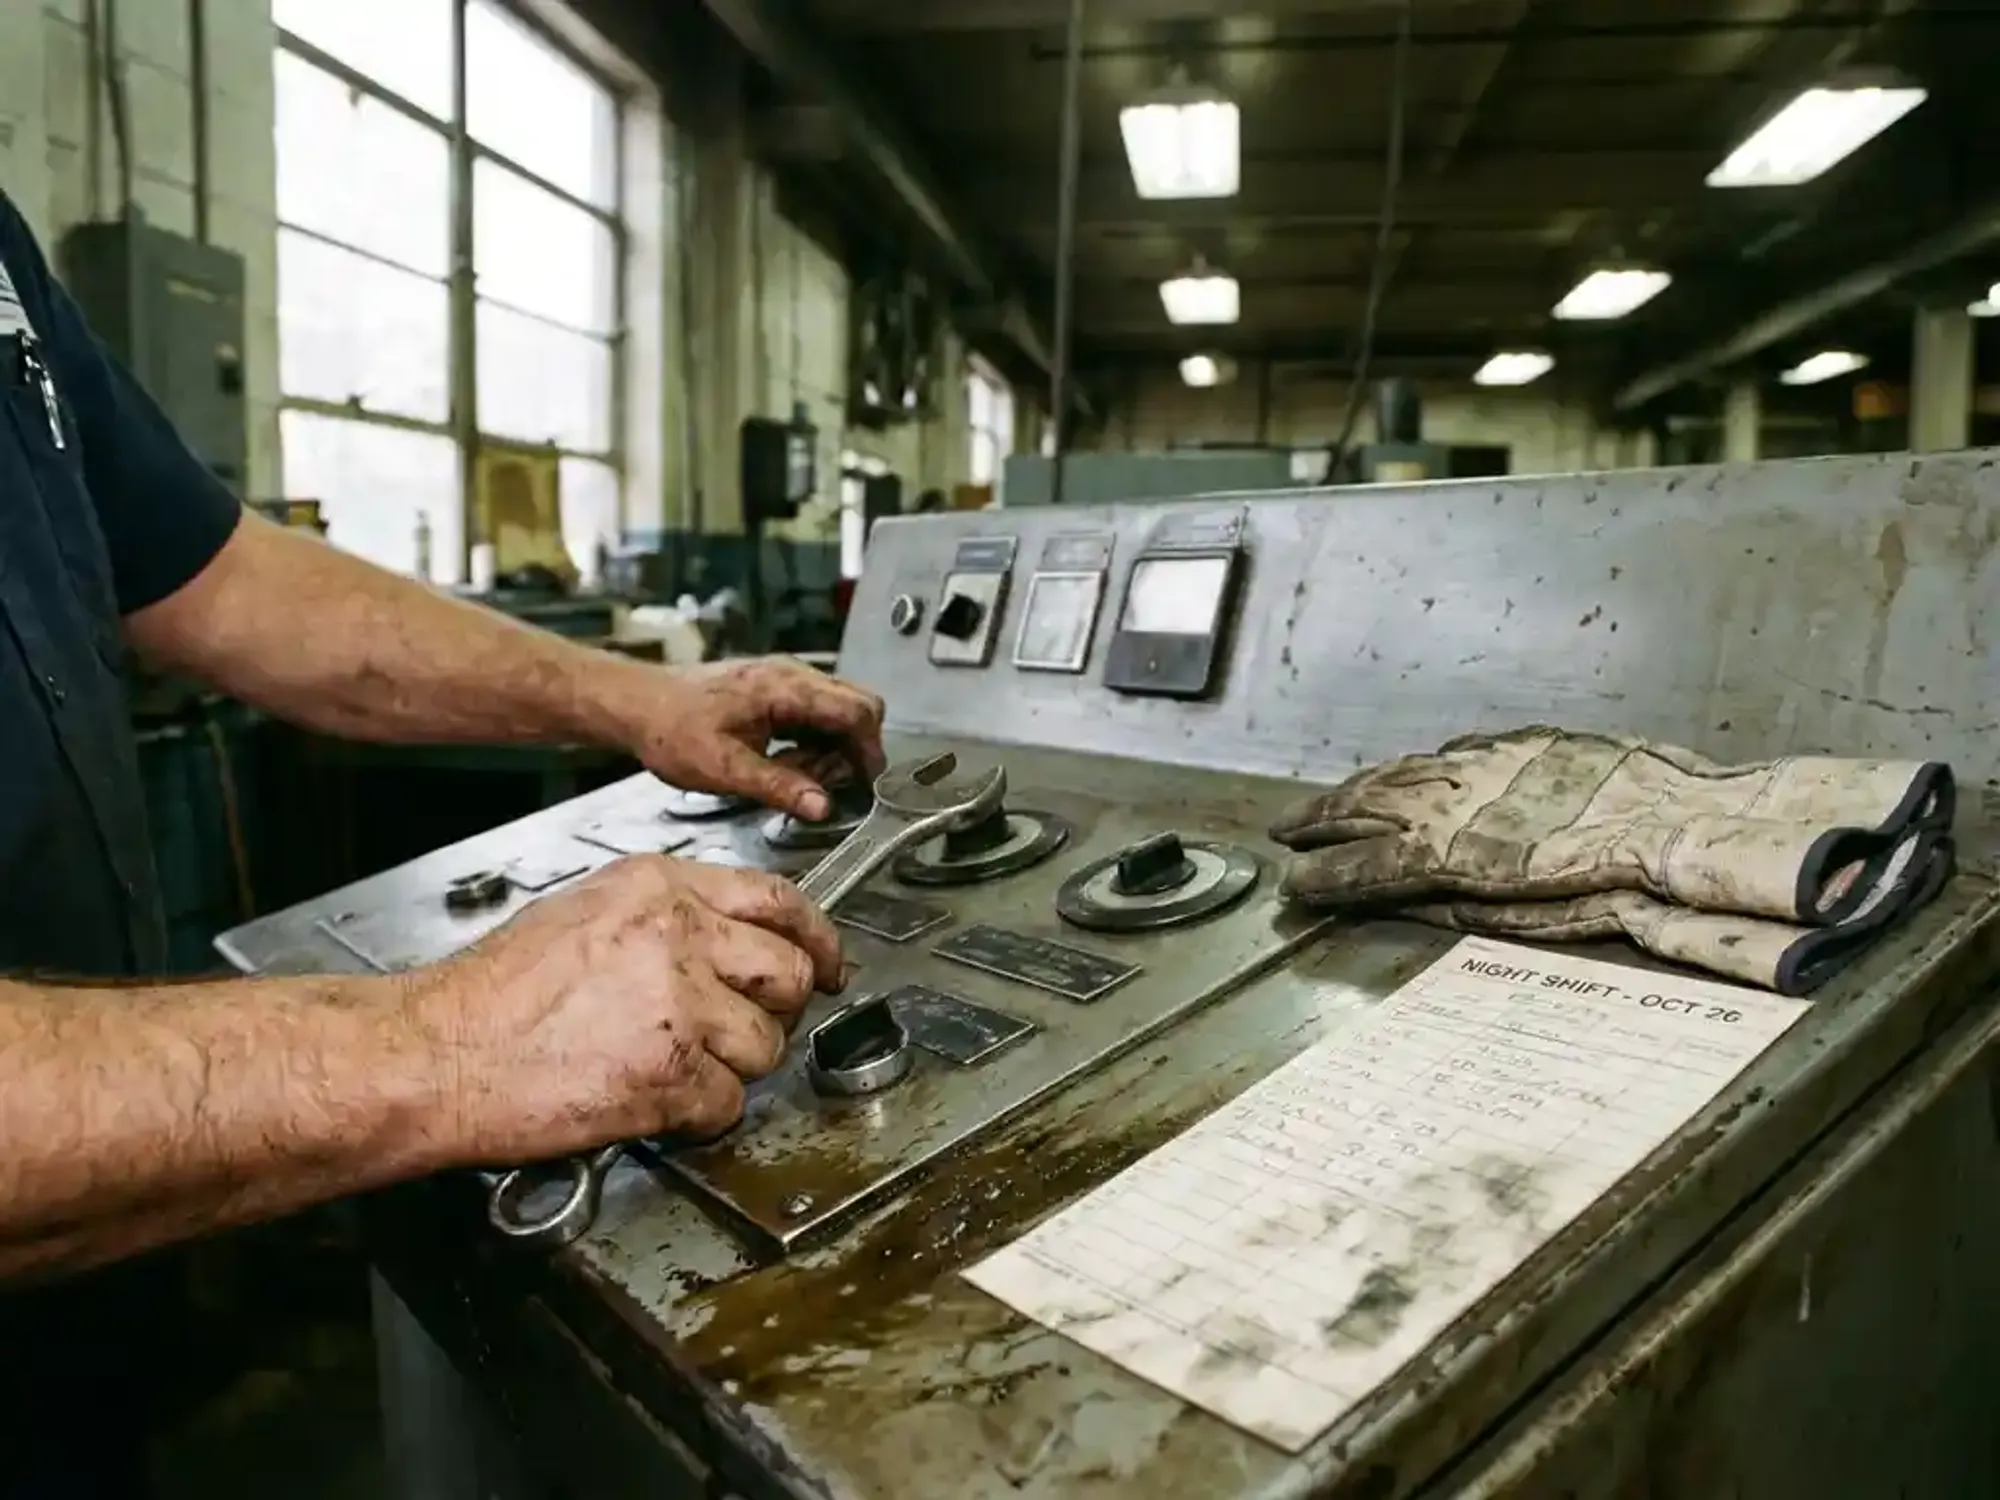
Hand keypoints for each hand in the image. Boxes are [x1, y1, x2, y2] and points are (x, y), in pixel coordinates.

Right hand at [414, 855, 844, 1164]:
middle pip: (790, 972)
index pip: (779, 901)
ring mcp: (680, 1006)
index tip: (829, 962)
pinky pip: (728, 1103)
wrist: (440, 1053)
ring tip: (677, 1066)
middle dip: (782, 1008)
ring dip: (734, 1067)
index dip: (817, 938)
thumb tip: (729, 938)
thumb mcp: (586, 911)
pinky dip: (700, 1114)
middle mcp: (679, 937)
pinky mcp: (671, 1074)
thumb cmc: (493, 993)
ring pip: (767, 1044)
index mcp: (661, 890)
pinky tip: (658, 1101)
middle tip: (755, 1027)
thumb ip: (666, 916)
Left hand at [609, 656, 885, 819]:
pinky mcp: (776, 688)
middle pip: (858, 706)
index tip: (862, 784)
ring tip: (796, 774)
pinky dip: (815, 738)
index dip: (869, 750)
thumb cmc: (671, 731)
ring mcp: (785, 678)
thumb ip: (779, 786)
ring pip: (839, 709)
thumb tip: (823, 806)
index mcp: (784, 688)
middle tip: (823, 782)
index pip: (857, 711)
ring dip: (832, 746)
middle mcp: (792, 675)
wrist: (637, 704)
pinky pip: (817, 711)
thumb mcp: (724, 769)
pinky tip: (785, 761)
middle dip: (853, 748)